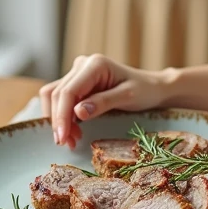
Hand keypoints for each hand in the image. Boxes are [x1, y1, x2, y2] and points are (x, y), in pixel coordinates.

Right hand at [39, 54, 171, 148]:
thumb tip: (77, 112)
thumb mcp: (128, 97)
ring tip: (70, 139)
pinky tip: (72, 130)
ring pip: (54, 96)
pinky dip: (62, 116)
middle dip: (59, 121)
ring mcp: (78, 73)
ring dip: (58, 119)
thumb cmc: (144, 91)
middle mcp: (82, 65)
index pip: (68, 91)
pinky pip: (61, 98)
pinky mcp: (77, 83)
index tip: (62, 137)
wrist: (153, 88)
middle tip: (67, 143)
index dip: (61, 115)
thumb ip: (103, 102)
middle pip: (57, 94)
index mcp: (95, 64)